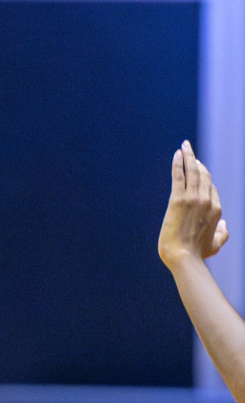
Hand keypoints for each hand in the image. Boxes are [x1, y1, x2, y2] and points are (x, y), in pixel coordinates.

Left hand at [159, 140, 229, 269]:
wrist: (183, 257)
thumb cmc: (197, 254)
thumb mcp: (216, 245)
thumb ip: (223, 234)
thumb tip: (225, 225)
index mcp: (216, 210)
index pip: (212, 189)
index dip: (205, 179)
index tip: (198, 170)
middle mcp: (207, 201)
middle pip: (204, 176)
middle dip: (198, 162)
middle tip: (191, 153)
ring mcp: (193, 199)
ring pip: (193, 172)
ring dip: (189, 156)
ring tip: (185, 145)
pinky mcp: (178, 200)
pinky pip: (179, 176)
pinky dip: (179, 163)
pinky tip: (177, 153)